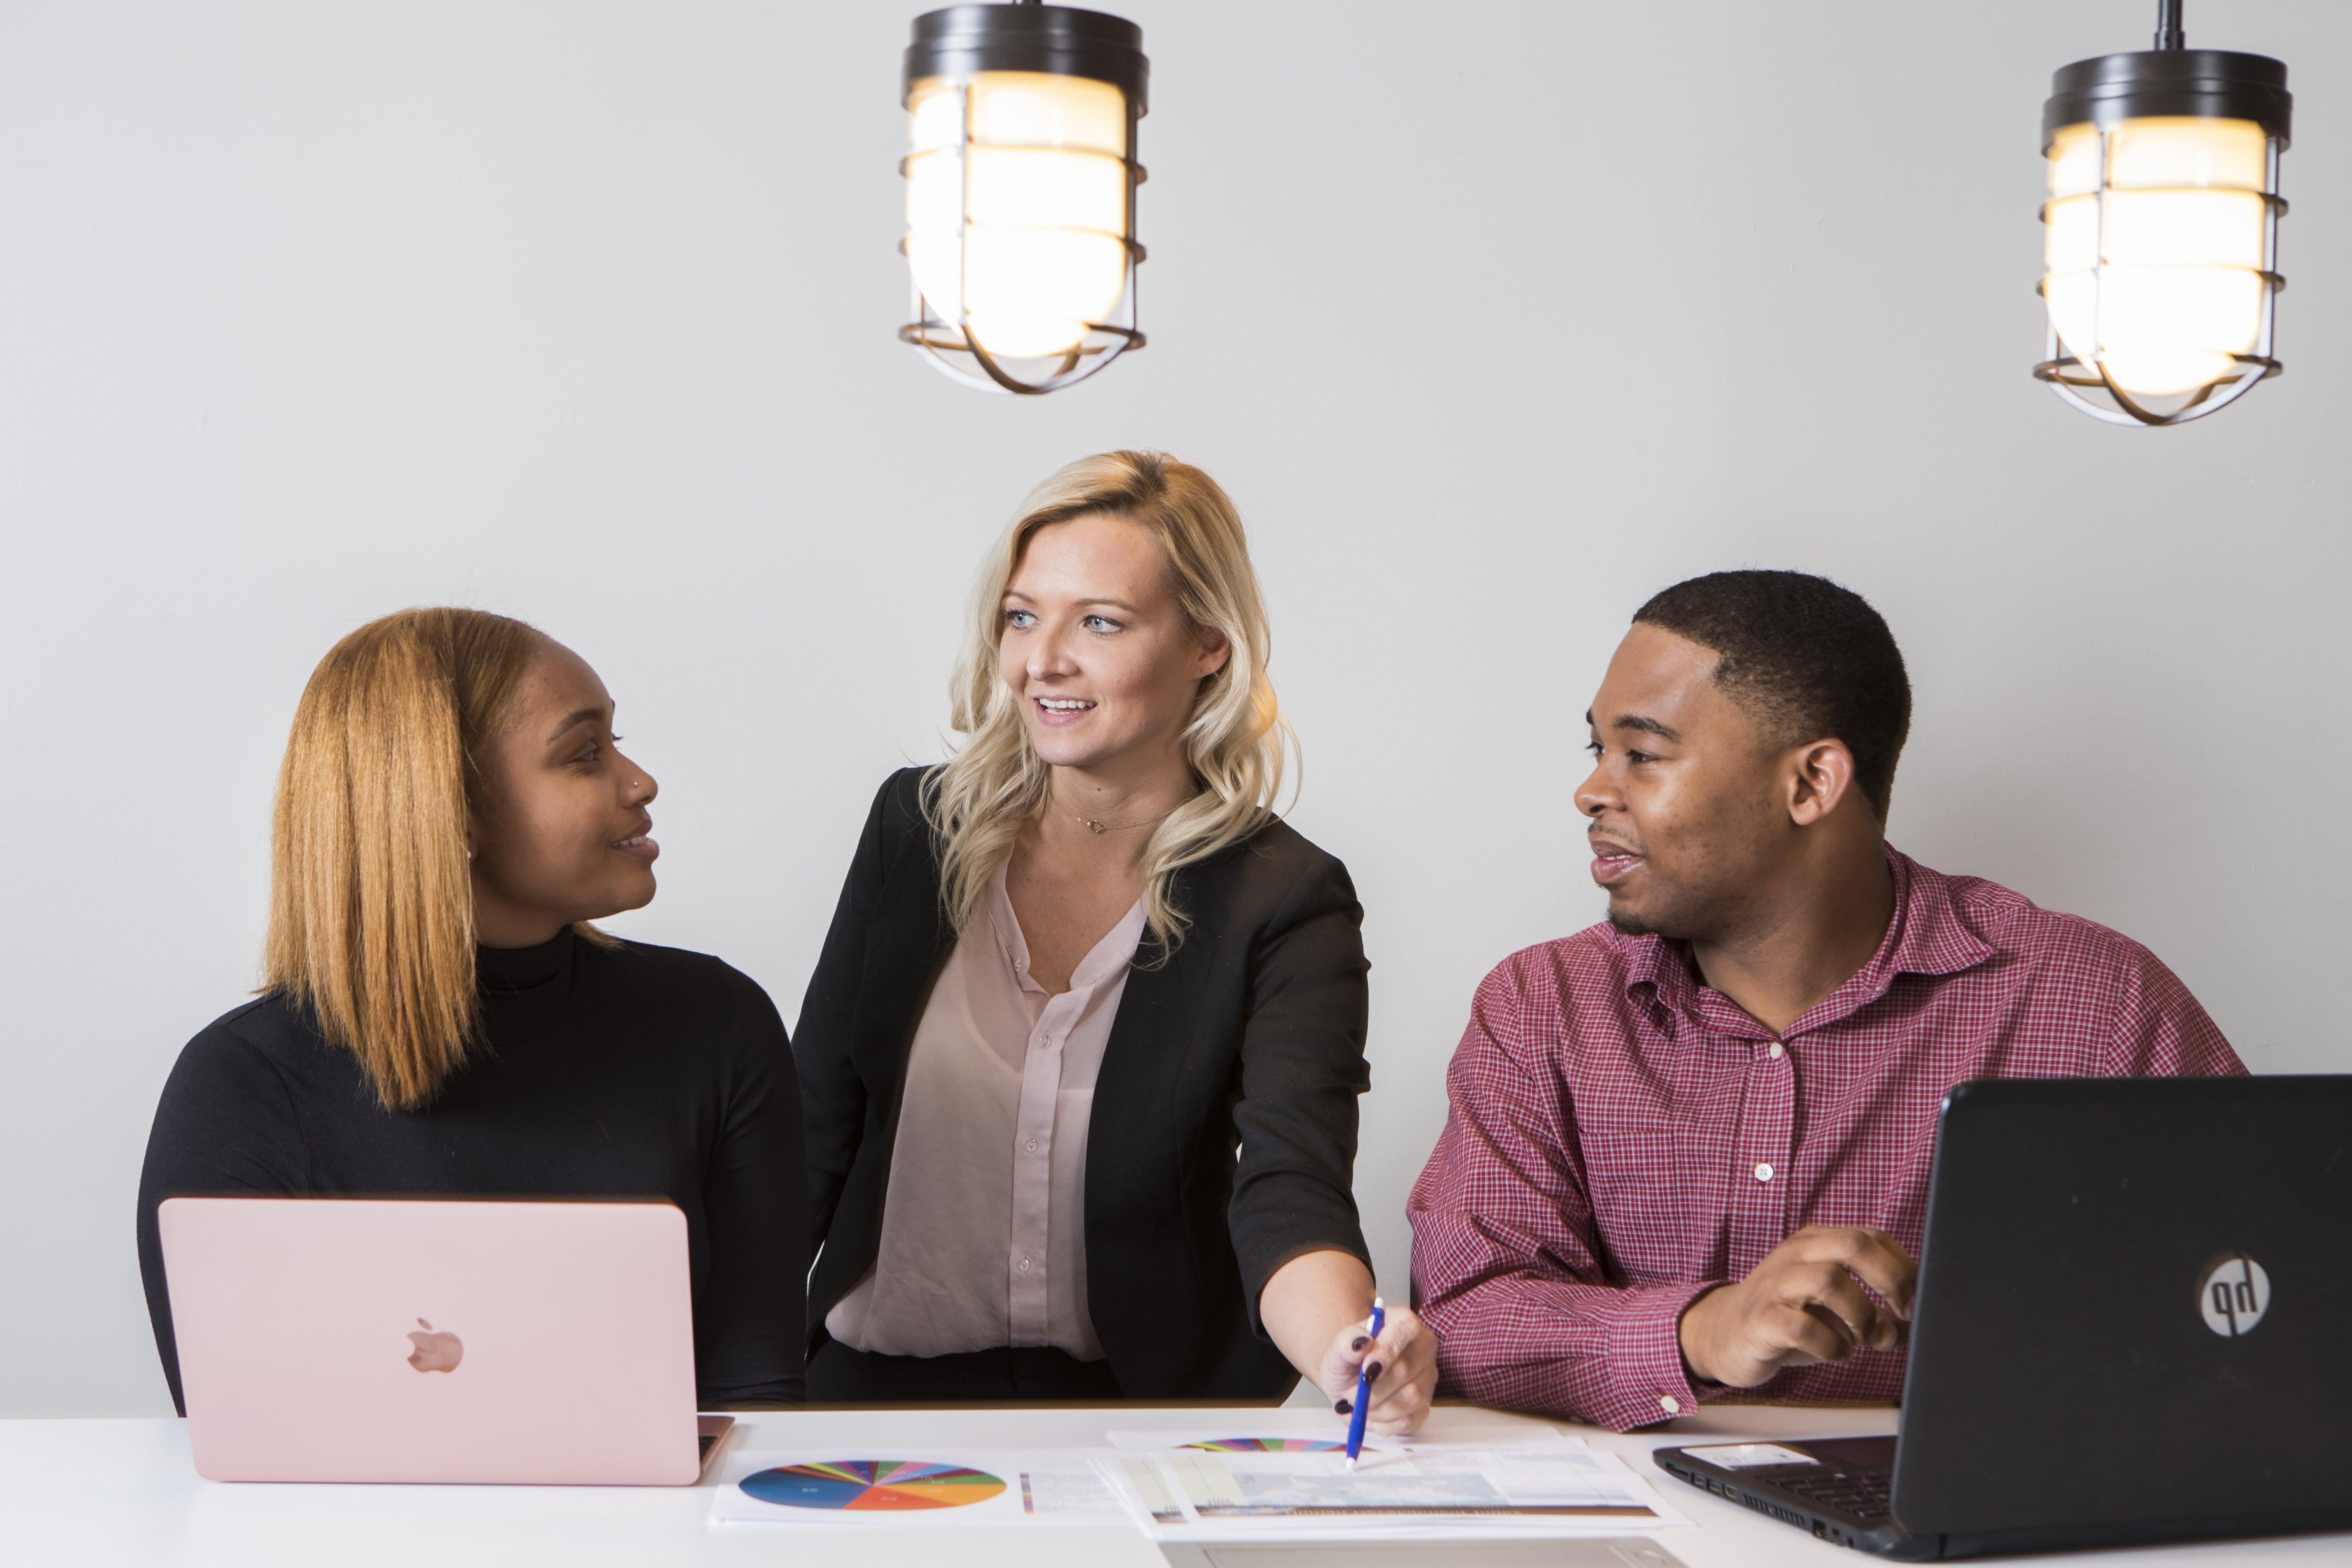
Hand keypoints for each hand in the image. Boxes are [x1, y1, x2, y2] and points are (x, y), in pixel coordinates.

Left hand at [1316, 1305, 1435, 1435]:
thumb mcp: (1339, 1347)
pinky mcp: (1425, 1406)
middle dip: (1373, 1390)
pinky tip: (1370, 1415)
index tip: (1365, 1372)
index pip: (1405, 1329)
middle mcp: (1423, 1347)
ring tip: (1358, 1406)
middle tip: (1349, 1397)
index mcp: (1404, 1322)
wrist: (1349, 1381)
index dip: (1386, 1352)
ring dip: (1377, 1408)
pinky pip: (1410, 1420)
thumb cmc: (1349, 1359)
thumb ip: (1346, 1341)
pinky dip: (1384, 1423)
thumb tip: (1360, 1342)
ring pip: (1411, 1398)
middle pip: (1406, 1370)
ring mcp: (1428, 1377)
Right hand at [1677, 1226, 1915, 1388]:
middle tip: (1901, 1313)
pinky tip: (1834, 1352)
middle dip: (1890, 1280)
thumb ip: (1875, 1317)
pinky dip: (1830, 1345)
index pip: (1871, 1236)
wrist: (1724, 1333)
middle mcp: (1796, 1255)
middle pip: (1854, 1245)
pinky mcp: (1761, 1319)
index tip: (1916, 1302)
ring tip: (1861, 1338)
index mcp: (1816, 1243)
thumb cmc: (1789, 1318)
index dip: (1904, 1268)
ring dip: (1860, 1315)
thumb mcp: (1835, 1311)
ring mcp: (1775, 1284)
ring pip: (1829, 1279)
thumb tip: (1910, 1327)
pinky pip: (1802, 1326)